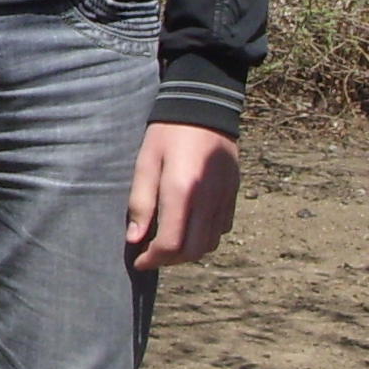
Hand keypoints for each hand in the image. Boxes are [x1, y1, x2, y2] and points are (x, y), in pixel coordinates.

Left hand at [127, 122, 241, 270]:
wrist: (203, 107)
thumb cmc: (167, 134)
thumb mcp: (145, 162)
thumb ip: (140, 202)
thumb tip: (135, 239)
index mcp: (182, 191)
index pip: (171, 243)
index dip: (153, 259)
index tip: (139, 261)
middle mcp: (207, 199)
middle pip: (192, 250)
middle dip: (169, 261)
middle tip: (151, 256)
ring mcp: (224, 197)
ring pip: (210, 243)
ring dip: (188, 252)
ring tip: (168, 244)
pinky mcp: (234, 193)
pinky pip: (222, 228)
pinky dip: (205, 237)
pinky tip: (189, 227)